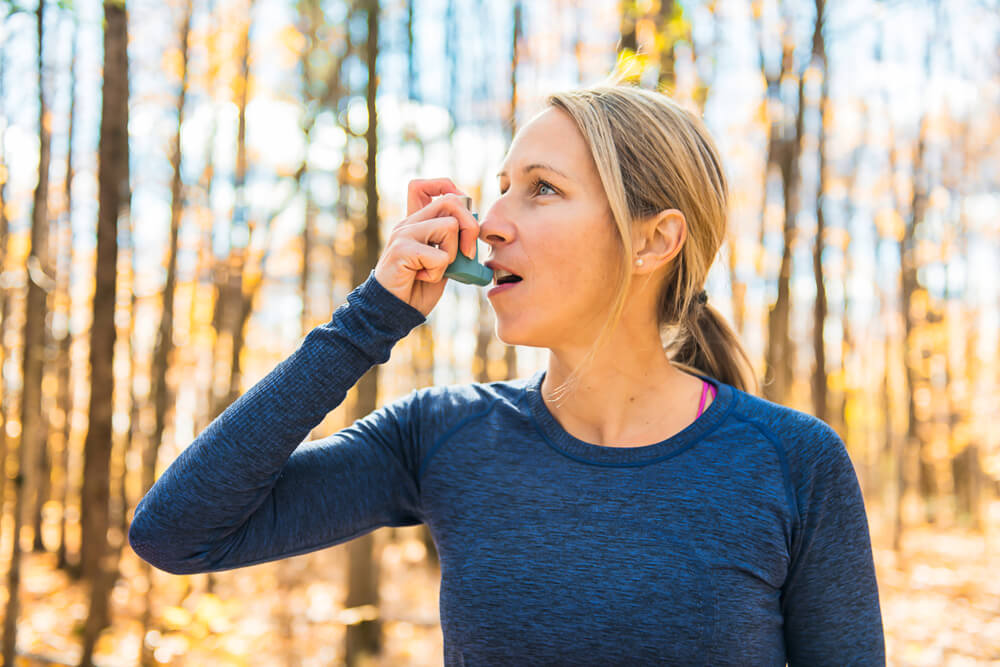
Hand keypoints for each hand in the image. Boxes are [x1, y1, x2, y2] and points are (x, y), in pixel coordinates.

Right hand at [373, 179, 480, 316]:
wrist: (394, 310)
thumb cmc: (418, 288)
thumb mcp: (443, 261)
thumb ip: (453, 243)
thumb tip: (475, 227)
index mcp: (416, 222)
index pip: (423, 185)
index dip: (448, 189)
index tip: (462, 214)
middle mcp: (408, 223)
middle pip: (450, 200)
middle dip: (470, 226)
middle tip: (468, 253)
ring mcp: (403, 234)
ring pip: (449, 226)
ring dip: (452, 254)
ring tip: (437, 270)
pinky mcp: (401, 250)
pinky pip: (439, 255)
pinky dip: (439, 272)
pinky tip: (423, 277)